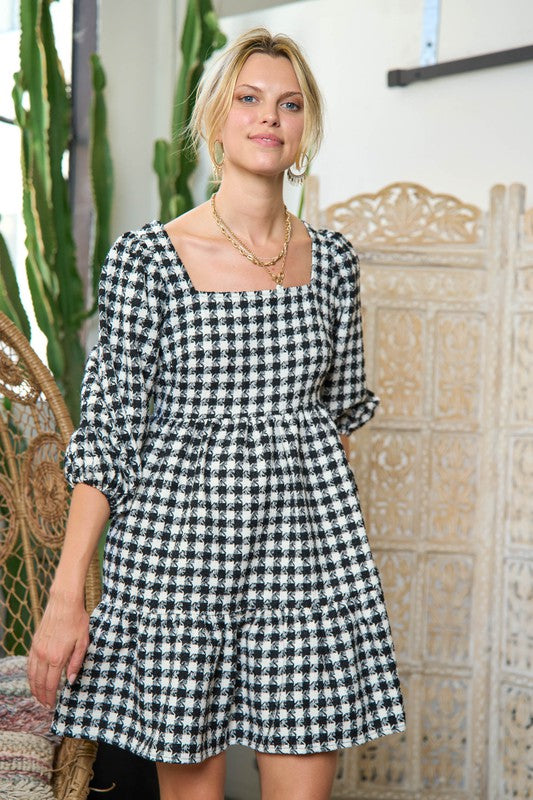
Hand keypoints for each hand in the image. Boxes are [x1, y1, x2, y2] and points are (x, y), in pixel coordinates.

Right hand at [27, 592, 89, 709]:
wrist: (64, 603)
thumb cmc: (77, 621)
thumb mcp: (83, 642)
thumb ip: (76, 663)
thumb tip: (71, 681)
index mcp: (57, 657)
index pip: (51, 684)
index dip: (50, 697)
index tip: (52, 705)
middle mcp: (44, 655)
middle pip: (39, 683)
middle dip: (41, 696)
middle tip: (44, 705)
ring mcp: (37, 649)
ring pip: (31, 675)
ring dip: (33, 688)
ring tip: (38, 697)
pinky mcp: (34, 643)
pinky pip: (29, 664)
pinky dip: (30, 675)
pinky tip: (34, 680)